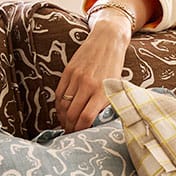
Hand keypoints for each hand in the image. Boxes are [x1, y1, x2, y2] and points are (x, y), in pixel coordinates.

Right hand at [55, 13, 130, 131]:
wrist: (108, 40)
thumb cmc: (115, 66)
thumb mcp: (116, 85)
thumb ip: (107, 103)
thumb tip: (97, 123)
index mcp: (102, 91)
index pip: (85, 118)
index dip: (80, 130)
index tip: (80, 135)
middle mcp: (88, 85)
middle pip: (72, 114)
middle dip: (70, 127)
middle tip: (71, 133)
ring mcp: (76, 78)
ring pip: (63, 105)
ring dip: (62, 118)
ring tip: (66, 124)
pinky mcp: (68, 72)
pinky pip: (58, 94)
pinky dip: (58, 106)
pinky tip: (62, 111)